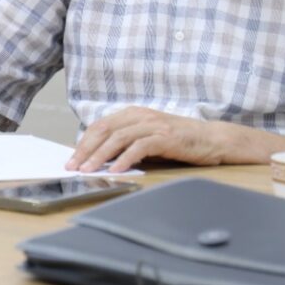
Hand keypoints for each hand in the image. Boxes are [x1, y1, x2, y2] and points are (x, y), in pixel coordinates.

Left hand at [68, 106, 232, 172]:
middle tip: (73, 166)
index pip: (100, 126)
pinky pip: (139, 147)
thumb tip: (99, 158)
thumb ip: (126, 143)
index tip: (71, 159)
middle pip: (104, 130)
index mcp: (132, 113)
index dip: (83, 143)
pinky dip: (125, 159)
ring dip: (100, 156)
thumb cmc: (179, 141)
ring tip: (88, 170)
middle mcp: (140, 115)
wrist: (212, 139)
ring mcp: (153, 125)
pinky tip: (116, 171)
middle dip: (85, 149)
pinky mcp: (166, 137)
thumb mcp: (148, 138)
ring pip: (118, 138)